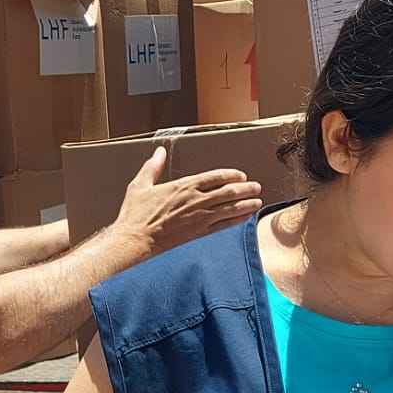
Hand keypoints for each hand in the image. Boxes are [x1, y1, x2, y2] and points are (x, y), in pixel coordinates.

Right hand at [113, 147, 263, 258]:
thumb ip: (153, 167)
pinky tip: (245, 217)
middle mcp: (195, 200)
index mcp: (183, 186)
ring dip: (246, 203)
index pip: (215, 177)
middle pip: (228, 192)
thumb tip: (159, 152)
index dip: (231, 175)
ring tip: (258, 201)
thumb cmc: (135, 214)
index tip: (240, 175)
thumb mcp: (140, 184)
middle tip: (256, 187)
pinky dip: (237, 219)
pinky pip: (223, 225)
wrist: (135, 239)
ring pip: (229, 208)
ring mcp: (199, 217)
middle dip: (245, 189)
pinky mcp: (198, 232)